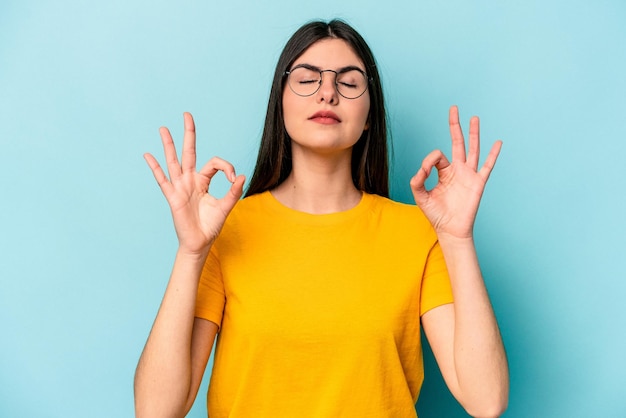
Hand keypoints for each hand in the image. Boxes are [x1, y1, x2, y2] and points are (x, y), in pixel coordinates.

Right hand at [144, 112, 244, 254]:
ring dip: (169, 145)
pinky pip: (162, 180)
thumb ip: (234, 192)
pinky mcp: (173, 197)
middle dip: (188, 134)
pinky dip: (155, 168)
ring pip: (173, 161)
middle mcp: (190, 181)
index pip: (213, 163)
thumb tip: (241, 176)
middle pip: (189, 152)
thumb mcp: (226, 207)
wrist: (200, 243)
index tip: (233, 178)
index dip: (225, 166)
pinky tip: (148, 155)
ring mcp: (180, 187)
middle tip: (187, 115)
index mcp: (203, 181)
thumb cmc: (211, 226)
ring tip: (163, 128)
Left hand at [410, 105, 500, 239]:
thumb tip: (422, 169)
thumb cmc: (436, 214)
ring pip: (472, 149)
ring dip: (474, 133)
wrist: (450, 229)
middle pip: (457, 142)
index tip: (425, 172)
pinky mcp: (478, 183)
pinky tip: (497, 142)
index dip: (429, 161)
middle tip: (454, 108)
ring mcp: (469, 175)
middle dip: (455, 126)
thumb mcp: (420, 196)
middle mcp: (457, 170)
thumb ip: (417, 180)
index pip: (437, 156)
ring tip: (474, 118)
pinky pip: (487, 166)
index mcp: (443, 172)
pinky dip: (492, 154)